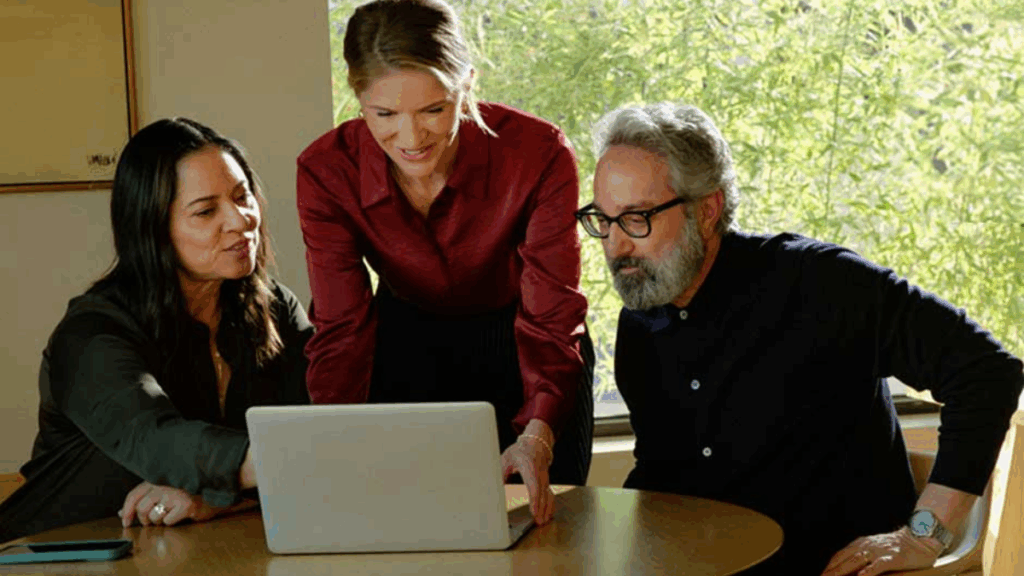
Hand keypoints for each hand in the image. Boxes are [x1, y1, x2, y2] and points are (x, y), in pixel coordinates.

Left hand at [118, 481, 222, 527]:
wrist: (215, 490)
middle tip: (151, 521)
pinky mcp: (185, 504)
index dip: (127, 511)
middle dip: (144, 519)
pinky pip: (168, 521)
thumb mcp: (164, 489)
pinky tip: (180, 514)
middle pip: (141, 509)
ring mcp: (175, 494)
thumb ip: (144, 498)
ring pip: (153, 517)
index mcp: (157, 478)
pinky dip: (172, 521)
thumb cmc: (189, 489)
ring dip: (159, 521)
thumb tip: (123, 512)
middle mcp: (164, 484)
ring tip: (170, 514)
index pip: (133, 495)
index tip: (125, 521)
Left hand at [500, 419, 555, 524]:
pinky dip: (550, 505)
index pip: (534, 487)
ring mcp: (545, 478)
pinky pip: (550, 494)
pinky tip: (548, 513)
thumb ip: (501, 472)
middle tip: (539, 522)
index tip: (534, 511)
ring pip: (548, 495)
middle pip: (542, 494)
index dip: (534, 501)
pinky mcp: (546, 481)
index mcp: (530, 468)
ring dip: (547, 509)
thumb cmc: (520, 451)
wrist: (536, 443)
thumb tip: (493, 486)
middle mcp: (540, 474)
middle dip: (541, 509)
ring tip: (543, 521)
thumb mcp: (507, 458)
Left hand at [821, 528, 944, 575]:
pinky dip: (868, 572)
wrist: (920, 537)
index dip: (829, 567)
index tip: (821, 575)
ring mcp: (879, 551)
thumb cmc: (896, 547)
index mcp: (860, 544)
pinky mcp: (893, 557)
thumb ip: (861, 557)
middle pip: (843, 560)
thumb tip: (846, 569)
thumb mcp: (874, 549)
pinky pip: (878, 565)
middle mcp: (866, 546)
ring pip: (855, 561)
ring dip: (842, 572)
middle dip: (830, 571)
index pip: (839, 556)